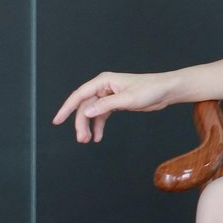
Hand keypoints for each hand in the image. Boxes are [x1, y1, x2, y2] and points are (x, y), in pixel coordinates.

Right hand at [53, 71, 173, 142]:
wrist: (165, 91)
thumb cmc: (149, 90)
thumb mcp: (126, 99)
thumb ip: (105, 105)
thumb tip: (86, 112)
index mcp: (103, 81)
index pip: (79, 95)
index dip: (66, 108)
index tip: (57, 120)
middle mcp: (103, 87)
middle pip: (84, 106)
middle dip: (80, 123)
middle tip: (80, 139)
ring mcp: (109, 95)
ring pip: (92, 112)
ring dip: (88, 126)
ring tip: (87, 140)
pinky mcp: (115, 103)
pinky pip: (101, 115)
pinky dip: (98, 126)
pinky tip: (97, 137)